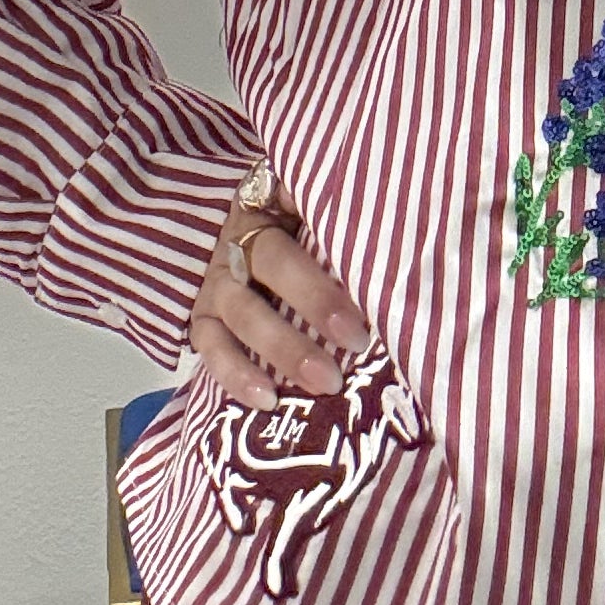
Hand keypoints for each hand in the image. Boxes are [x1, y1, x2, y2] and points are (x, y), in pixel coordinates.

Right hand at [187, 192, 372, 411]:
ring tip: (325, 383)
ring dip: (283, 349)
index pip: (299, 219)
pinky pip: (212, 349)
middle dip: (314, 303)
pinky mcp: (203, 321)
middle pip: (272, 264)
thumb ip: (345, 216)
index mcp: (269, 204)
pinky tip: (267, 400)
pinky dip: (236, 376)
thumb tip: (400, 242)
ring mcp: (217, 283)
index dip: (330, 256)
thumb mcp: (316, 211)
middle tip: (358, 341)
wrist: (250, 239)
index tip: (364, 293)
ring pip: (243, 314)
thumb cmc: (302, 229)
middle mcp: (238, 240)